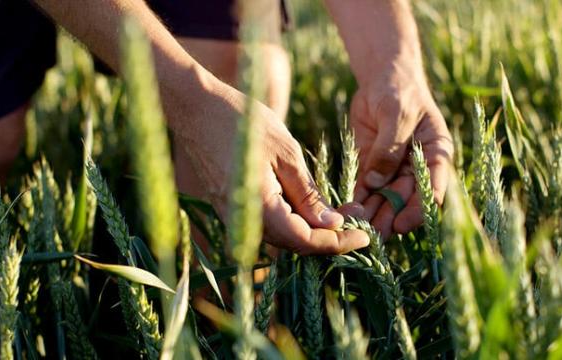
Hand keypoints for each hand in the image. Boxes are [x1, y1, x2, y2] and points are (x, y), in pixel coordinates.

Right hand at [176, 78, 368, 254]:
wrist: (195, 108)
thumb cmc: (241, 121)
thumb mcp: (286, 153)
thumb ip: (308, 195)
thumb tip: (331, 225)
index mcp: (258, 209)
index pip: (305, 241)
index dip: (338, 242)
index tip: (365, 233)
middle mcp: (243, 222)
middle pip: (294, 244)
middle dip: (329, 236)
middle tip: (358, 217)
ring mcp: (234, 216)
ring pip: (282, 236)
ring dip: (312, 229)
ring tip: (342, 210)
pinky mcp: (232, 207)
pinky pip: (268, 224)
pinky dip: (293, 220)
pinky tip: (311, 205)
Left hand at [348, 72, 452, 237]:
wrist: (382, 77)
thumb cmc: (398, 90)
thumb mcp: (396, 113)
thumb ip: (389, 147)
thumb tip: (377, 182)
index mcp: (436, 154)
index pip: (434, 188)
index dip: (419, 210)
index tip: (402, 224)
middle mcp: (418, 166)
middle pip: (407, 198)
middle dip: (391, 218)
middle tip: (373, 235)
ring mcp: (395, 168)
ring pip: (386, 198)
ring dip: (373, 214)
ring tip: (358, 228)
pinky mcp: (374, 166)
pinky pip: (367, 188)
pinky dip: (359, 200)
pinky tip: (347, 211)